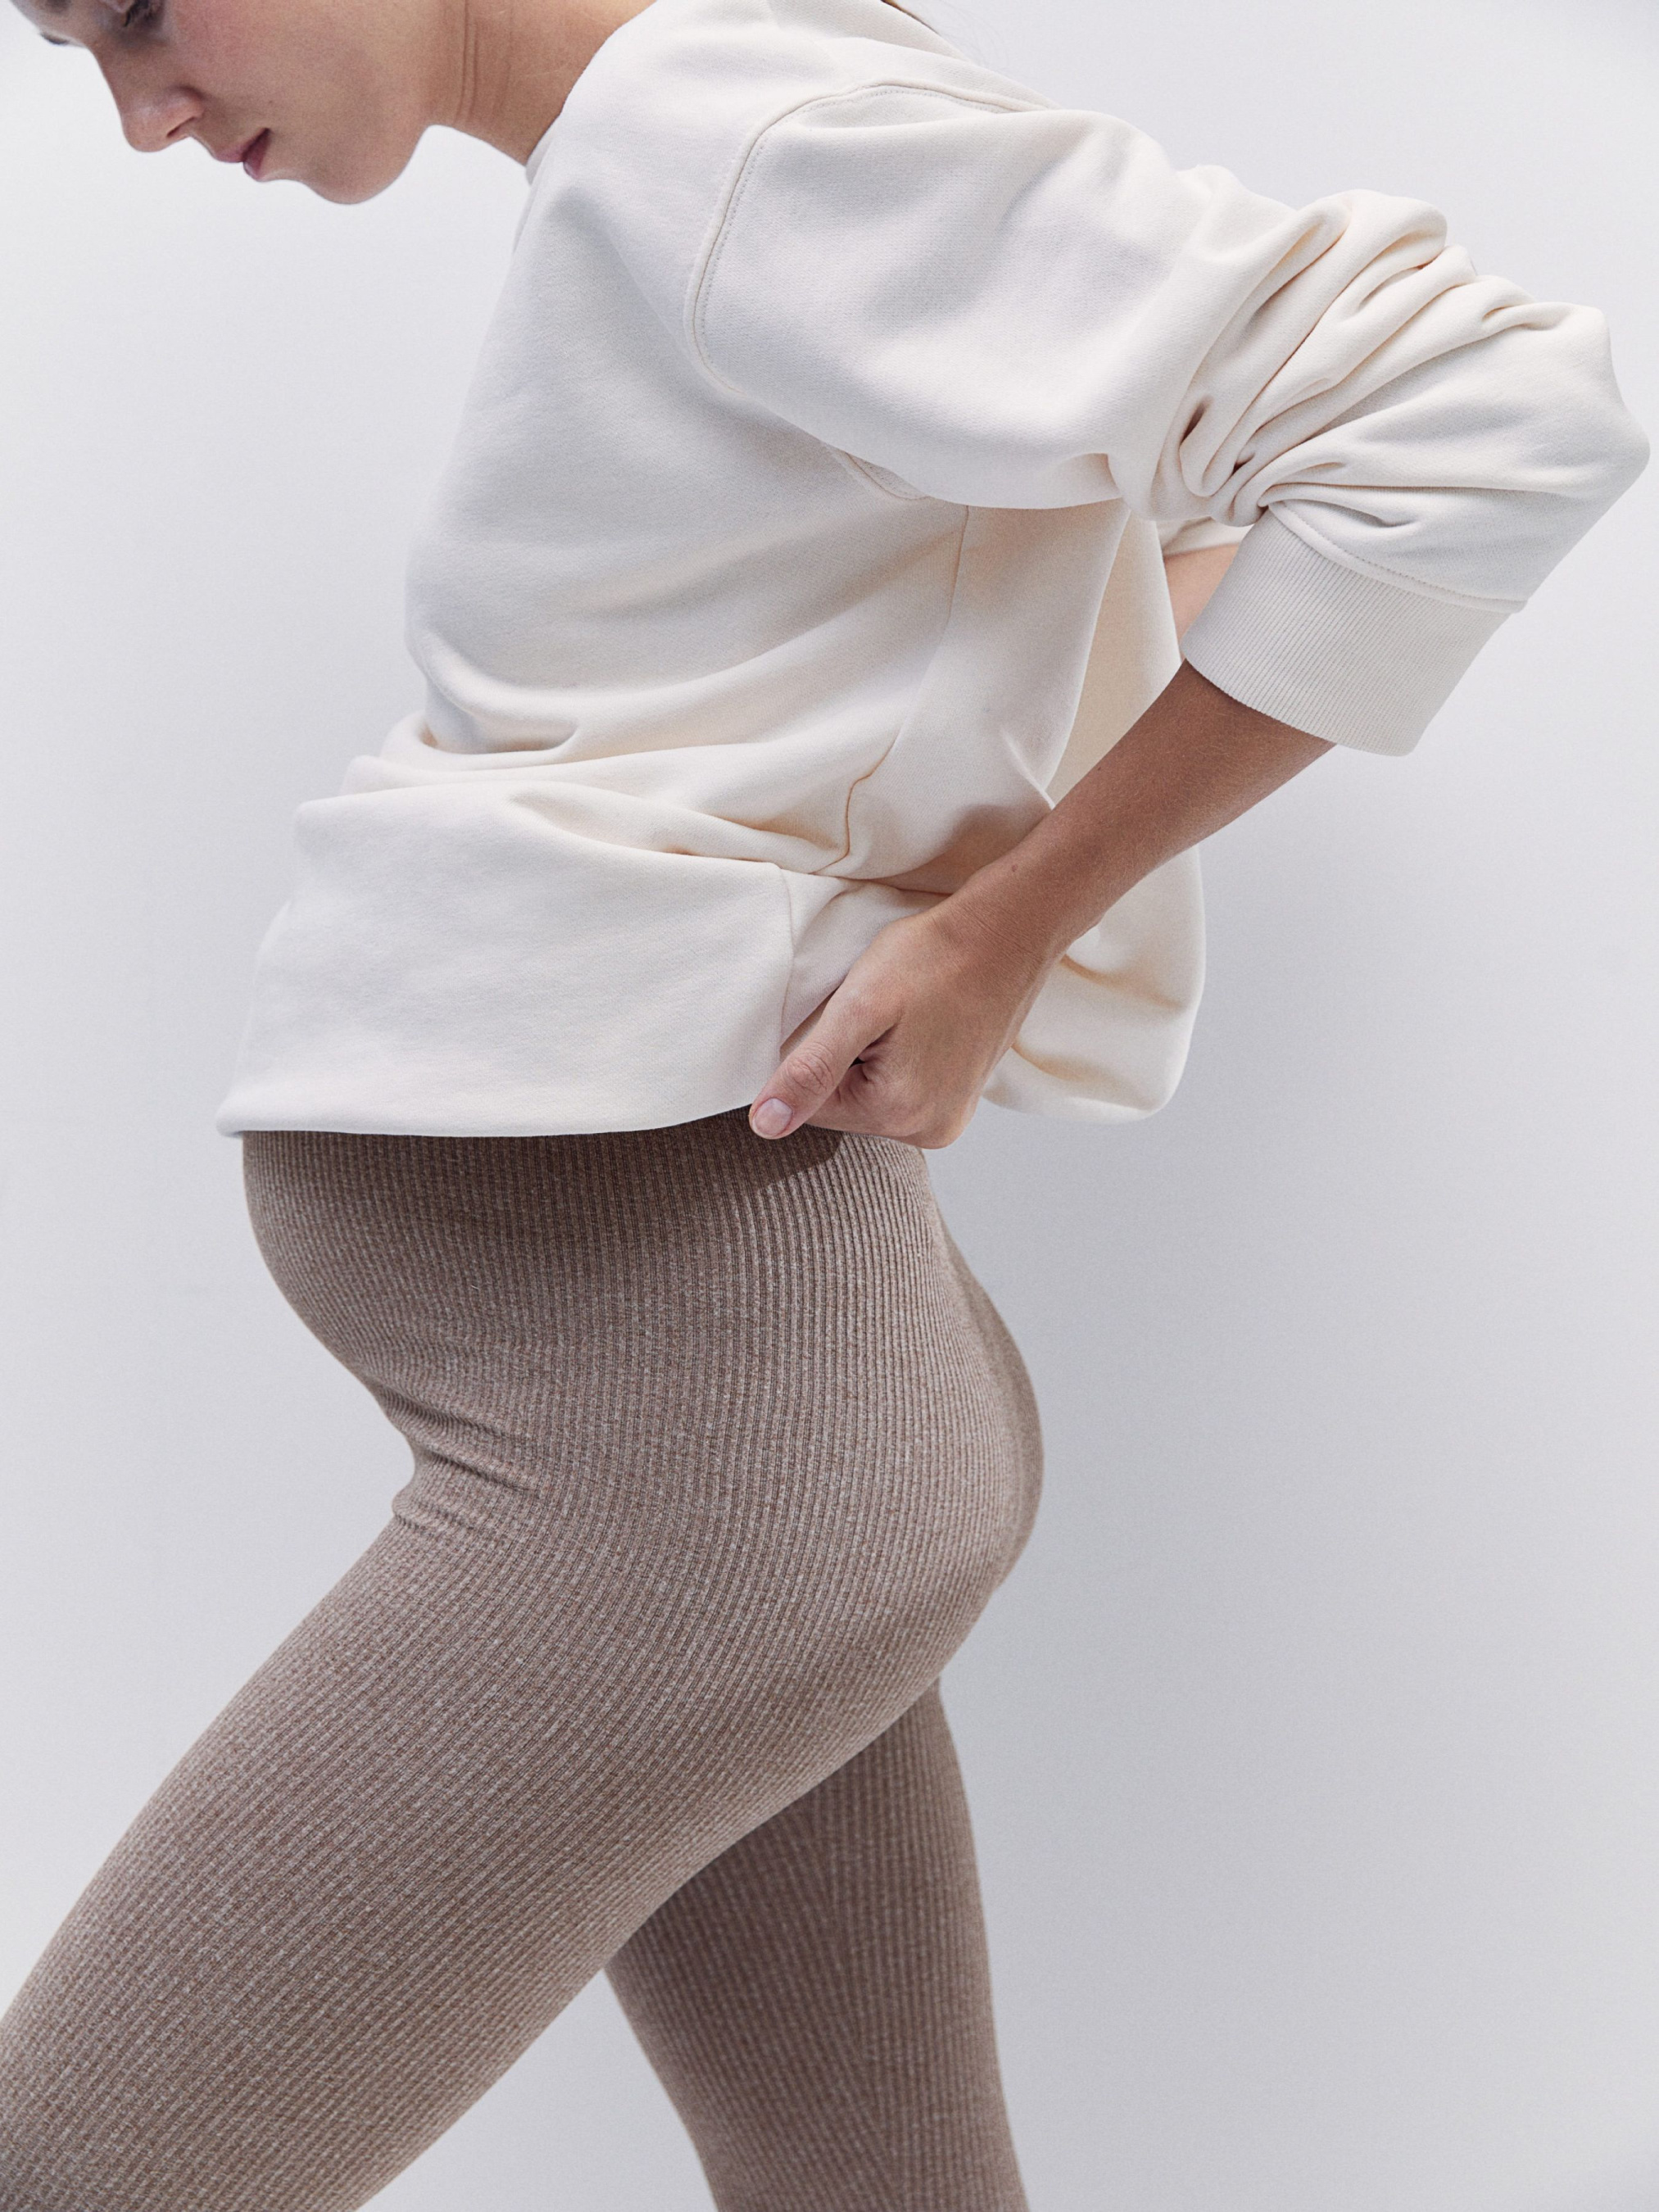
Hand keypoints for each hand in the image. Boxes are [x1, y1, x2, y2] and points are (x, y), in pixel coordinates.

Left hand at [747, 901, 1048, 1147]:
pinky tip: (914, 1026)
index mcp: (897, 1114)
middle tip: (872, 1011)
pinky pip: (899, 1089)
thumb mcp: (859, 1006)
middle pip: (842, 1105)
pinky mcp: (958, 1100)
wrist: (1006, 933)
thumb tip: (765, 1126)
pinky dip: (893, 1060)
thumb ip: (810, 1070)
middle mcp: (926, 1131)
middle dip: (841, 1059)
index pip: (810, 1105)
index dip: (810, 1054)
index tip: (843, 1014)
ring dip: (866, 1058)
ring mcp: (948, 1119)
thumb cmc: (934, 958)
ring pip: (869, 1096)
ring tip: (898, 1015)